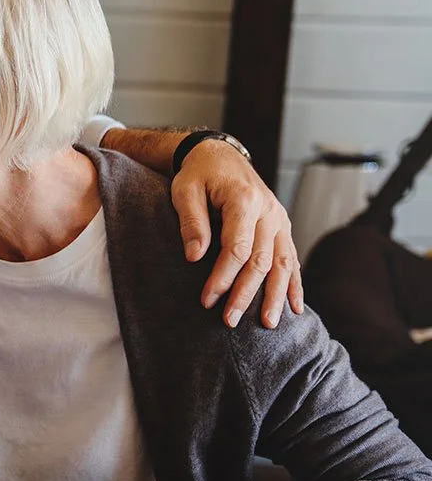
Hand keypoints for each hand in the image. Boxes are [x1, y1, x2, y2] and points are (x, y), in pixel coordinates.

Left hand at [171, 139, 302, 327]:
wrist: (219, 155)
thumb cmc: (198, 175)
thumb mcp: (184, 192)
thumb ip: (192, 223)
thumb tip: (194, 257)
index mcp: (244, 200)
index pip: (237, 248)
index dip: (223, 277)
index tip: (207, 300)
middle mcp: (268, 211)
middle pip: (261, 261)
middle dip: (246, 294)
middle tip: (230, 321)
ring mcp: (279, 219)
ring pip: (282, 263)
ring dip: (275, 296)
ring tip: (267, 324)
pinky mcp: (282, 226)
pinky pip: (291, 258)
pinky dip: (294, 283)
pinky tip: (295, 307)